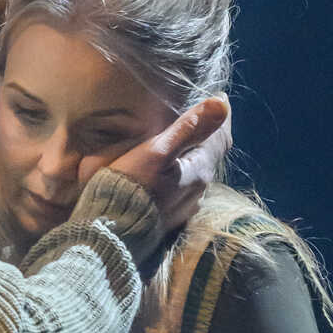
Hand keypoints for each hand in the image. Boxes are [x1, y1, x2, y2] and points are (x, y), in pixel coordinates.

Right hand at [98, 95, 230, 232]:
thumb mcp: (157, 152)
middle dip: (206, 136)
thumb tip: (221, 104)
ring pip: (195, 173)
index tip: (219, 98)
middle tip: (199, 115)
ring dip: (191, 156)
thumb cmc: (131, 188)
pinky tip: (166, 173)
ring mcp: (184, 207)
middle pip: (209, 156)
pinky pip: (181, 188)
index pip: (221, 138)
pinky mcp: (168, 218)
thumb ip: (188, 128)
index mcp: (200, 170)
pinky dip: (178, 174)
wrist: (110, 234)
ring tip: (180, 142)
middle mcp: (199, 190)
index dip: (220, 117)